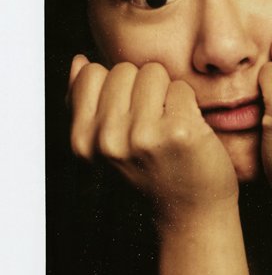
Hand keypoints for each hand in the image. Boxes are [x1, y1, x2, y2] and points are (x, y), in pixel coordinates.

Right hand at [68, 57, 238, 226]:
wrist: (189, 213)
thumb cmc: (151, 172)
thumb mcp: (106, 143)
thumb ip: (86, 101)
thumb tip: (79, 60)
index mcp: (83, 140)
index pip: (91, 73)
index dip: (114, 87)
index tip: (127, 115)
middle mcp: (108, 139)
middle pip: (124, 68)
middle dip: (141, 87)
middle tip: (152, 123)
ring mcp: (143, 136)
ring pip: (154, 72)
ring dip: (166, 93)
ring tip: (169, 125)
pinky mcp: (178, 131)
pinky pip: (181, 87)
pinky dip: (189, 104)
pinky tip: (189, 131)